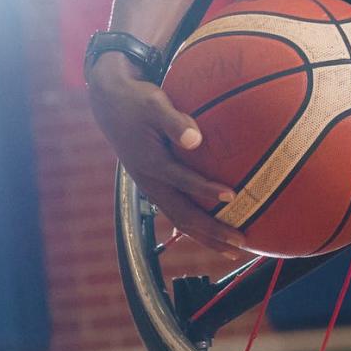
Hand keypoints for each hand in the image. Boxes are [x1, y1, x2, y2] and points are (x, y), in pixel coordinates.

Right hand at [88, 54, 246, 256]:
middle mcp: (150, 181)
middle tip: (241, 242)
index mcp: (150, 163)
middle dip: (212, 232)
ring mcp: (151, 187)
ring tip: (233, 249)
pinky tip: (215, 230)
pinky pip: (177, 211)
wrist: (109, 103)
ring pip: (180, 220)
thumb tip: (194, 140)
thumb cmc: (137, 101)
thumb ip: (174, 121)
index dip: (207, 190)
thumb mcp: (154, 104)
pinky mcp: (155, 185)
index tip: (234, 196)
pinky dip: (197, 224)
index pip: (182, 181)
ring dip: (206, 236)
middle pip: (182, 216)